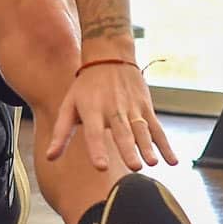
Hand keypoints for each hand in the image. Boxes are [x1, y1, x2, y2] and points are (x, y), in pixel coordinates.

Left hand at [47, 63, 178, 170]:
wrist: (110, 56)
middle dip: (128, 149)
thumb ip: (60, 133)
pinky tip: (172, 161)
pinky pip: (157, 129)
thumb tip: (49, 158)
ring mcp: (132, 108)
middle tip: (134, 167)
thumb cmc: (85, 87)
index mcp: (92, 110)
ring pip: (141, 130)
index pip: (93, 132)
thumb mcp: (69, 105)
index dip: (97, 149)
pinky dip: (165, 145)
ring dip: (148, 147)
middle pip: (122, 132)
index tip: (101, 166)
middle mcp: (113, 109)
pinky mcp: (145, 108)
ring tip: (152, 164)